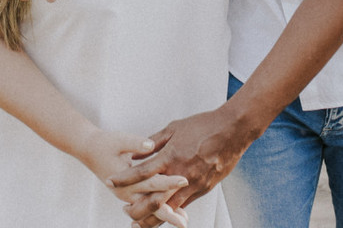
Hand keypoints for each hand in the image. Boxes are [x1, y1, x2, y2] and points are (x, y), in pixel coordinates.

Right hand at [77, 131, 189, 227]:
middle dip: (169, 212)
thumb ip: (136, 143)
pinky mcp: (130, 195)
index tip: (184, 181)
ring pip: (149, 209)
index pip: (151, 182)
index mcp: (126, 178)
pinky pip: (146, 206)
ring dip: (165, 214)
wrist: (89, 151)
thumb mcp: (120, 140)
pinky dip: (159, 210)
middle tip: (184, 221)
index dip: (168, 182)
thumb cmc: (106, 144)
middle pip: (151, 204)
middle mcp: (127, 191)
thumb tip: (150, 145)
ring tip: (184, 220)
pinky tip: (174, 211)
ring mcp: (128, 196)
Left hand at [109, 107, 253, 224]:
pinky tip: (164, 216)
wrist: (232, 130)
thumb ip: (154, 142)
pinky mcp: (204, 189)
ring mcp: (193, 184)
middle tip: (125, 212)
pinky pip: (184, 205)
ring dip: (153, 217)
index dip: (124, 179)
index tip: (110, 182)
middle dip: (137, 209)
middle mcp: (180, 174)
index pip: (141, 172)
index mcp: (170, 156)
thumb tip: (136, 154)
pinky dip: (172, 212)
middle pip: (153, 199)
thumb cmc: (203, 125)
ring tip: (140, 223)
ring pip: (169, 208)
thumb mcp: (174, 128)